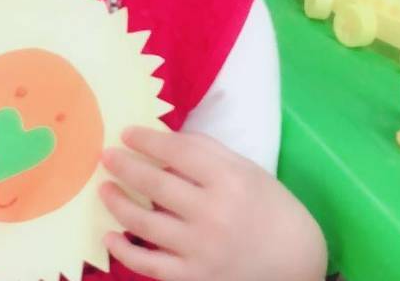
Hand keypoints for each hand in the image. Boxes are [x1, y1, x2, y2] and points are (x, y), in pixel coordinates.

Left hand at [101, 127, 325, 280]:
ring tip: (104, 189)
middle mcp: (213, 214)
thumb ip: (204, 152)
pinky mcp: (195, 278)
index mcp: (228, 180)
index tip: (126, 133)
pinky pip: (150, 266)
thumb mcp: (243, 168)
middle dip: (125, 166)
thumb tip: (161, 139)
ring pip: (145, 224)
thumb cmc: (266, 205)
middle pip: (155, 185)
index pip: (176, 153)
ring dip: (118, 204)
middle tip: (105, 157)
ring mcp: (202, 250)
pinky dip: (125, 251)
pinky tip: (110, 236)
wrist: (295, 260)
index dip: (147, 140)